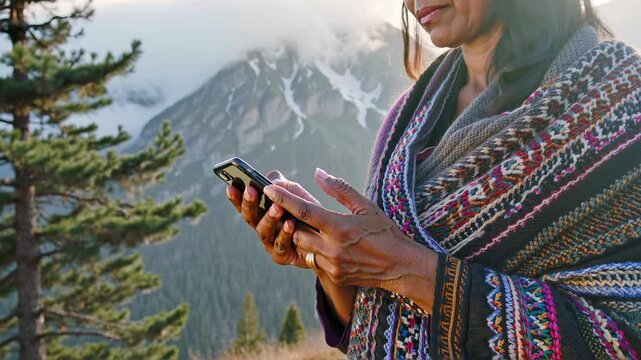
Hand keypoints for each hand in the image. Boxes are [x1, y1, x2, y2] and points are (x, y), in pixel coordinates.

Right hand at [226, 170, 318, 267]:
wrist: (326, 239)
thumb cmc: (309, 213)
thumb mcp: (297, 194)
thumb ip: (283, 185)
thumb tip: (271, 182)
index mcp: (263, 211)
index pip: (244, 204)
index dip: (235, 196)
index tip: (231, 186)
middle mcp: (263, 227)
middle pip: (250, 217)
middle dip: (249, 204)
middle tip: (251, 190)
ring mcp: (271, 242)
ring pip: (263, 231)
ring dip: (269, 218)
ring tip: (278, 207)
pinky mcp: (282, 255)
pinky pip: (280, 245)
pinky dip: (285, 234)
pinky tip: (290, 224)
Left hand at [263, 168, 438, 310]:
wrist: (400, 266)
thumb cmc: (384, 232)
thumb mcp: (366, 206)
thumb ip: (340, 189)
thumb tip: (317, 173)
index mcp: (340, 227)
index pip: (305, 211)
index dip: (284, 199)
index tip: (268, 189)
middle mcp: (333, 248)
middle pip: (296, 232)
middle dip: (289, 220)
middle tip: (283, 207)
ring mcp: (332, 265)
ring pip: (302, 248)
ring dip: (300, 236)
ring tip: (303, 225)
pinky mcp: (334, 276)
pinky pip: (314, 262)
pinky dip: (313, 251)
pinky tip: (322, 244)